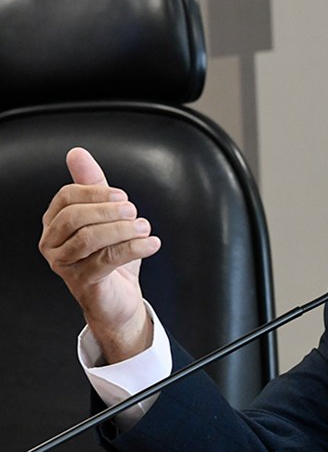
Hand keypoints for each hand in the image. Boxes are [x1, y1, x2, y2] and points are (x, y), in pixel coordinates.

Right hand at [39, 147, 160, 362]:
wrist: (119, 297)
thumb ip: (93, 185)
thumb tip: (77, 154)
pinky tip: (152, 243)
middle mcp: (52, 243)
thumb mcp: (106, 216)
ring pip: (89, 239)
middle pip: (74, 217)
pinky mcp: (83, 282)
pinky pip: (107, 259)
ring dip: (122, 230)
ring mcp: (64, 264)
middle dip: (108, 211)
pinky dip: (133, 247)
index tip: (122, 196)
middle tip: (134, 212)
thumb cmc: (110, 255)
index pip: (66, 197)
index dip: (96, 193)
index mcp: (54, 222)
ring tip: (144, 228)